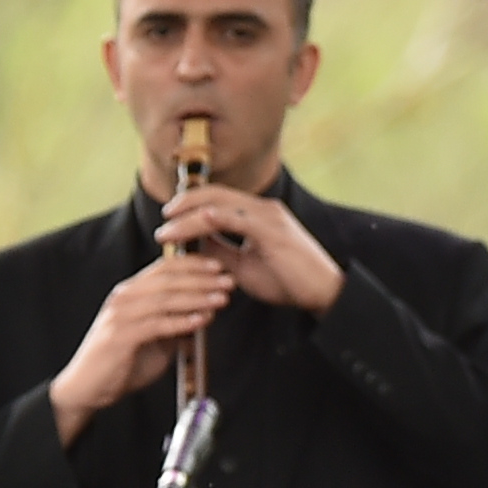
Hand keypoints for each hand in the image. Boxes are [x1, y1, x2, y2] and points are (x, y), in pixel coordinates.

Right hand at [49, 245, 231, 441]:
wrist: (87, 387)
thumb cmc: (119, 362)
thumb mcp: (154, 339)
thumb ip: (175, 325)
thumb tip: (204, 316)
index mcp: (131, 292)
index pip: (164, 268)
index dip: (193, 264)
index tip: (219, 266)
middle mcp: (124, 298)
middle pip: (168, 279)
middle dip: (202, 278)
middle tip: (227, 281)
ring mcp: (120, 315)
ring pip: (164, 298)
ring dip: (197, 297)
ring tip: (220, 298)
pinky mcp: (120, 335)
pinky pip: (156, 324)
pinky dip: (181, 321)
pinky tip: (200, 321)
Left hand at [162, 185, 347, 320]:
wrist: (324, 292)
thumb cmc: (289, 281)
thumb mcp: (244, 266)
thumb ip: (220, 252)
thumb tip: (191, 245)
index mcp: (258, 215)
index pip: (218, 199)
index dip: (191, 204)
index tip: (170, 217)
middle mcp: (263, 209)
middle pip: (215, 194)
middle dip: (185, 203)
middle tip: (164, 217)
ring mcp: (269, 216)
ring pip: (220, 205)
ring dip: (190, 215)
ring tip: (169, 228)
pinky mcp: (272, 230)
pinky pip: (236, 218)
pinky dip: (213, 218)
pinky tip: (196, 223)